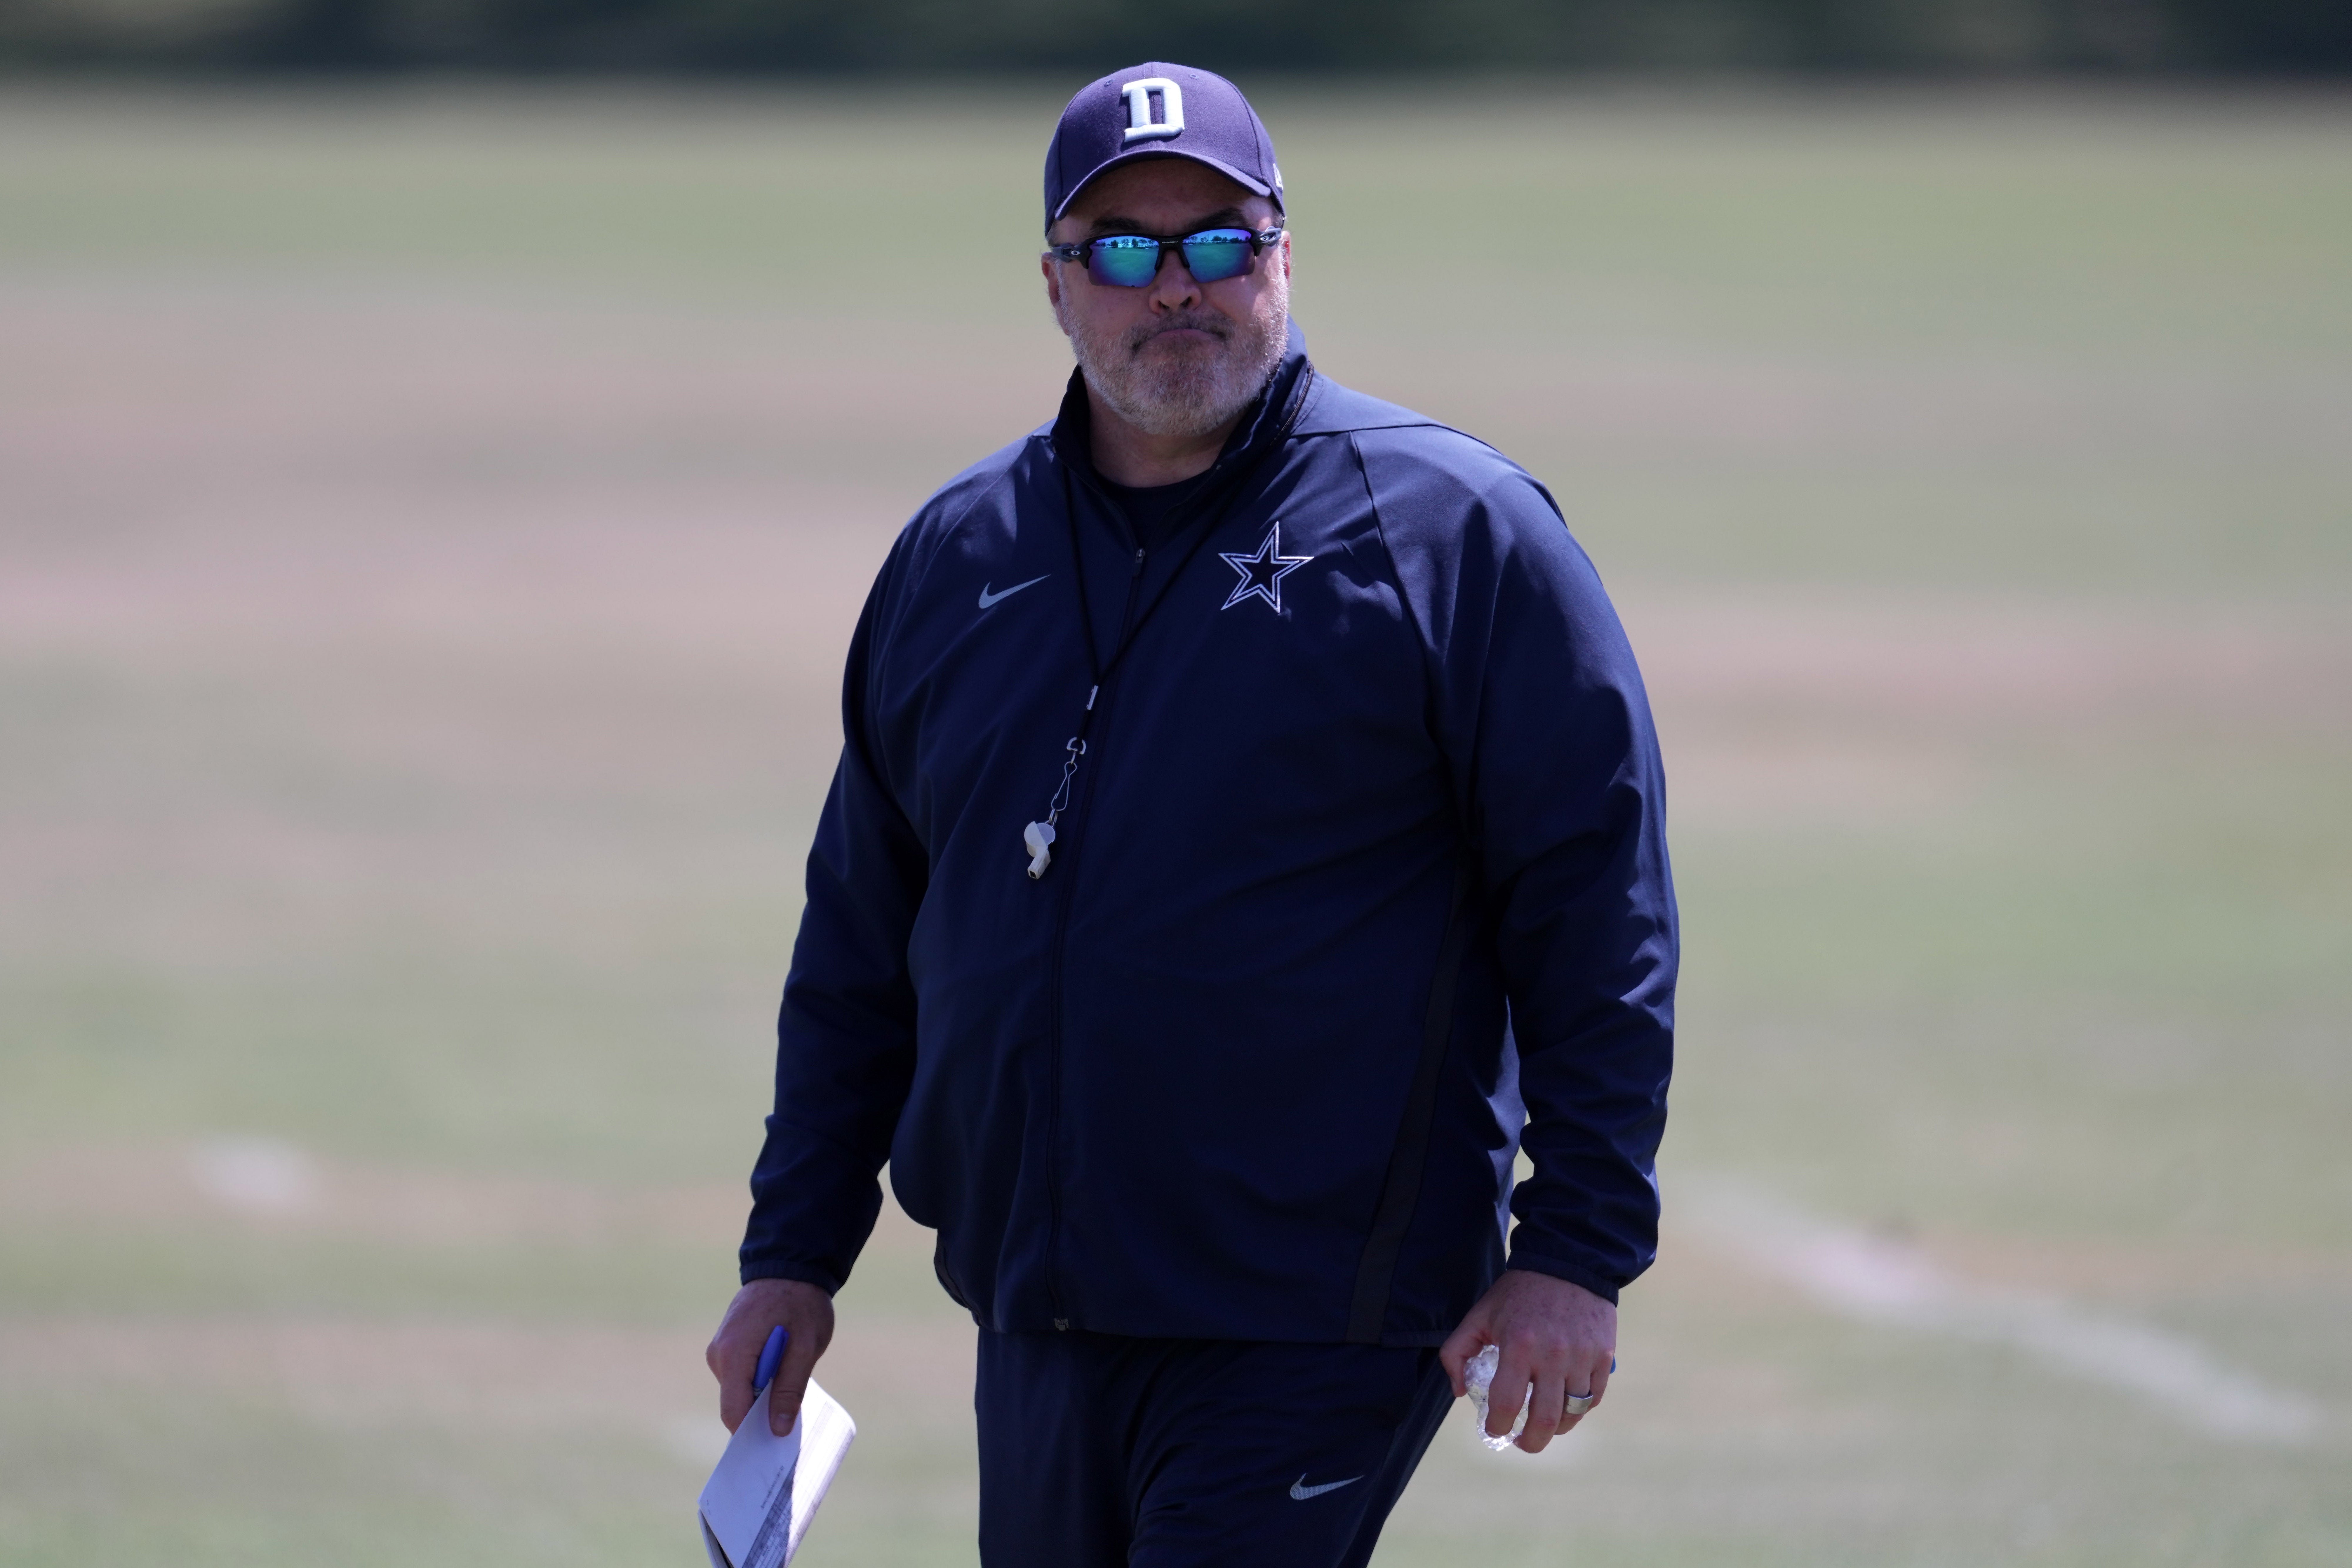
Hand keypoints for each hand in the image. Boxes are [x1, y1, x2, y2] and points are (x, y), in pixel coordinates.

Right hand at [706, 1277, 835, 1436]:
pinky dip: (758, 1384)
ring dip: (761, 1399)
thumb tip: (779, 1430)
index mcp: (734, 1354)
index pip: (734, 1411)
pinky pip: (740, 1377)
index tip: (771, 1455)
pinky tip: (781, 1379)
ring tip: (790, 1398)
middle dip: (758, 1420)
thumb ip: (790, 1389)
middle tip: (788, 1434)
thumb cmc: (801, 1304)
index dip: (750, 1436)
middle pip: (734, 1404)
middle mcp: (719, 1354)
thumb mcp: (805, 1347)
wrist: (790, 1267)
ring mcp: (720, 1350)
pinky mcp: (727, 1347)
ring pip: (738, 1392)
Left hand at [1438, 1269, 1614, 1452]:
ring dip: (1557, 1429)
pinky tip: (1566, 1406)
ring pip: (1573, 1413)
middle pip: (1545, 1420)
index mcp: (1518, 1346)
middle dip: (1531, 1442)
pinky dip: (1580, 1408)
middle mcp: (1553, 1355)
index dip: (1497, 1427)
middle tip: (1522, 1443)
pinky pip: (1593, 1396)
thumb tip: (1459, 1391)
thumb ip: (1456, 1352)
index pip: (1506, 1404)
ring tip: (1544, 1427)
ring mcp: (1582, 1357)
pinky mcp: (1604, 1355)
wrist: (1567, 1261)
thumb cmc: (1518, 1292)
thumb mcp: (1479, 1314)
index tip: (1494, 1430)